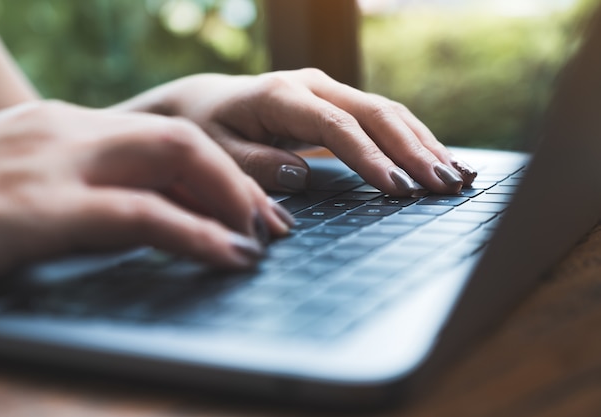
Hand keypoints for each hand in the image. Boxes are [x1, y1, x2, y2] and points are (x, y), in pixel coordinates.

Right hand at [0, 101, 292, 281]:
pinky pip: (141, 215)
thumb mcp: (22, 188)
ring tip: (262, 239)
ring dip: (230, 199)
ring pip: (173, 161)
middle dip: (237, 179)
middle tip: (274, 221)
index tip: (250, 203)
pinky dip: (195, 234)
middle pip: (180, 138)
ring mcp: (50, 164)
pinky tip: (228, 256)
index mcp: (61, 127)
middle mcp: (64, 132)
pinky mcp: (37, 209)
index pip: (161, 137)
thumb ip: (80, 191)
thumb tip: (149, 215)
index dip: (217, 169)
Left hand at [114, 69, 476, 194]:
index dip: (370, 157)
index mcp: (280, 95)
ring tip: (454, 177)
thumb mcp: (217, 151)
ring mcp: (329, 90)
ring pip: (388, 112)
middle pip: (375, 113)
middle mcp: (312, 85)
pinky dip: (413, 140)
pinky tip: (437, 160)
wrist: (207, 103)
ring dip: (423, 144)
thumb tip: (302, 173)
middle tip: (443, 186)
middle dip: (413, 150)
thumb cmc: (209, 130)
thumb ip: (255, 164)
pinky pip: (383, 118)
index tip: (398, 188)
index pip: (337, 125)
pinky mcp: (339, 102)